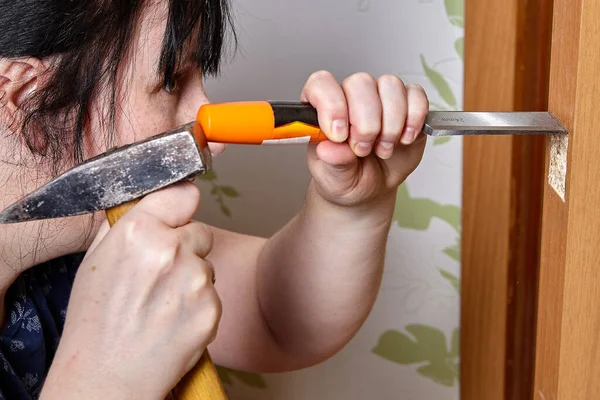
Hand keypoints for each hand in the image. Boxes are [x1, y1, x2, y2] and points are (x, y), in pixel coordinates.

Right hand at [40, 182, 220, 399]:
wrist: (106, 377)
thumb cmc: (95, 323)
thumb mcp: (97, 262)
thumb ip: (128, 227)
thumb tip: (154, 204)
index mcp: (138, 232)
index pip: (183, 195)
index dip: (180, 209)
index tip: (180, 217)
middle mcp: (171, 249)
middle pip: (200, 233)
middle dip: (186, 248)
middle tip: (161, 277)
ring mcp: (196, 280)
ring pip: (206, 266)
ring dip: (192, 280)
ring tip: (162, 305)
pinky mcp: (212, 308)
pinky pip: (212, 296)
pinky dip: (199, 307)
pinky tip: (173, 322)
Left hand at [300, 70, 427, 207]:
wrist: (370, 190)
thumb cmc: (346, 178)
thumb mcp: (333, 177)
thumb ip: (332, 162)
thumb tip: (329, 149)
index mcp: (322, 109)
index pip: (322, 85)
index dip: (332, 105)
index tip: (339, 135)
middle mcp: (351, 97)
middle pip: (361, 83)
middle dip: (366, 122)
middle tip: (363, 150)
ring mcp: (380, 98)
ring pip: (390, 85)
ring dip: (391, 123)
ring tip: (383, 148)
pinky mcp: (408, 106)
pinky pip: (416, 95)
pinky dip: (414, 118)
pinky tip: (404, 139)